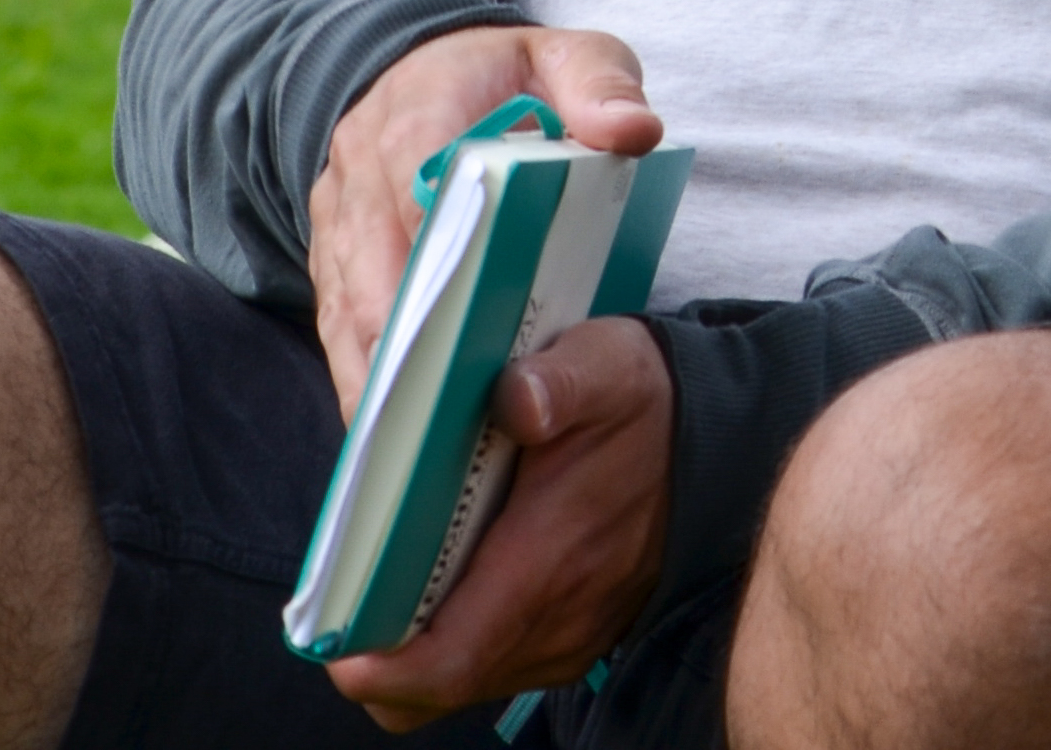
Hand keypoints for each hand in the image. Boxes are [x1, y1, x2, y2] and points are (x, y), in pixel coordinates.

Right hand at [310, 24, 662, 419]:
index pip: (420, 183)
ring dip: (382, 382)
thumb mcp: (565, 55)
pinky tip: (396, 441)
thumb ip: (599, 85)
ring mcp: (337, 224)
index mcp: (421, 115)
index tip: (476, 313)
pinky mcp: (329, 263)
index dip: (444, 249)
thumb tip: (631, 131)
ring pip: (346, 314)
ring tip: (420, 451)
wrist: (419, 69)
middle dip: (413, 344)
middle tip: (456, 415)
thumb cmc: (506, 76)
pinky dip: (364, 384)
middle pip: (376, 270)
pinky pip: (335, 331)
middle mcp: (361, 175)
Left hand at [327, 317, 677, 731]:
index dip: (385, 671)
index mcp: (550, 559)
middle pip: (442, 685)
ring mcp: (570, 640)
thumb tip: (516, 399)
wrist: (714, 437)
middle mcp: (560, 620)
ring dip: (415, 656)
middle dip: (381, 663)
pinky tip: (440, 591)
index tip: (335, 652)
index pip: (453, 657)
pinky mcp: (576, 641)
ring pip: (465, 682)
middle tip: (340, 611)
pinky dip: (455, 647)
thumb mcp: (604, 365)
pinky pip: (495, 669)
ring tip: (381, 595)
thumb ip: (559, 381)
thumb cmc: (640, 401)